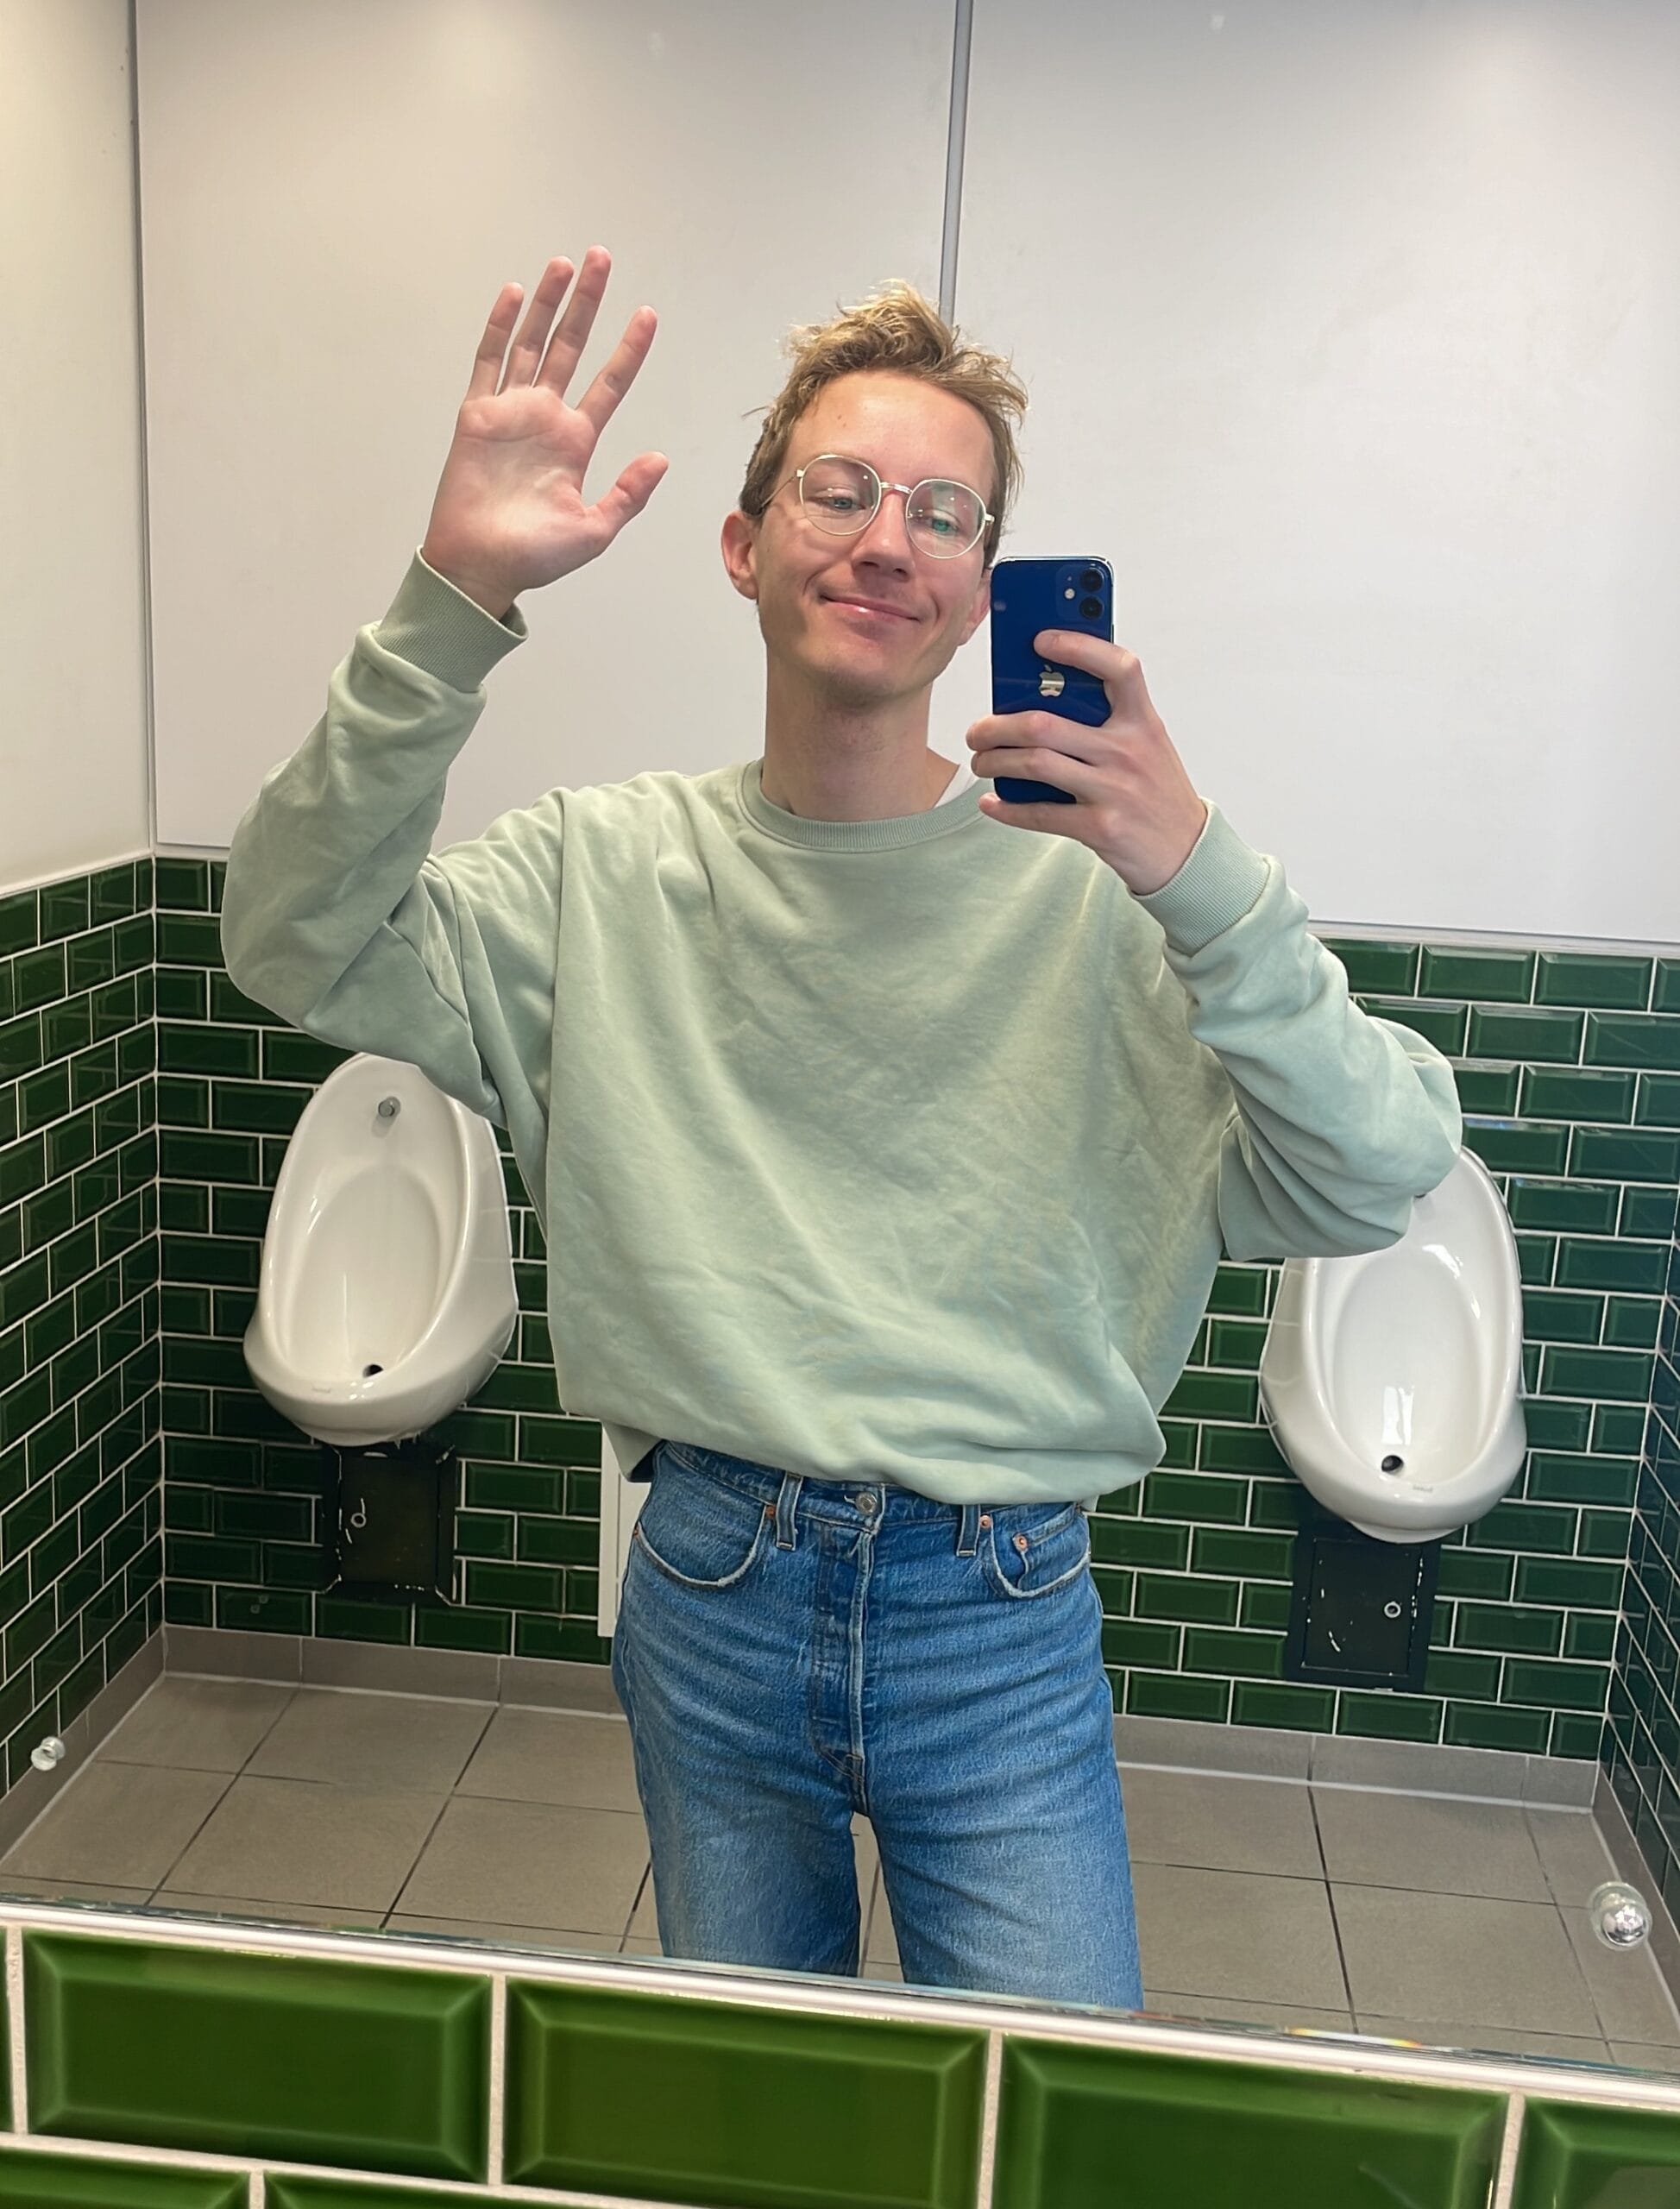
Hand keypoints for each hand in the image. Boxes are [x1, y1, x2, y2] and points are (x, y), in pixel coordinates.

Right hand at [419, 248, 667, 614]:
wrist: (480, 567)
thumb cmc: (534, 557)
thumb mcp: (595, 530)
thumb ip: (628, 494)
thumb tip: (660, 458)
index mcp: (575, 442)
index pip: (609, 383)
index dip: (628, 349)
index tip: (648, 314)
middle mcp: (544, 418)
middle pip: (570, 347)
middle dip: (587, 304)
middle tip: (602, 258)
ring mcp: (510, 412)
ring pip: (531, 343)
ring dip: (548, 303)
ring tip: (565, 264)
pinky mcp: (477, 415)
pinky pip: (488, 362)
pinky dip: (499, 327)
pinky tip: (514, 294)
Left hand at [966, 630, 1208, 894]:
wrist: (1187, 850)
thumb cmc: (1157, 791)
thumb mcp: (1147, 745)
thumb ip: (1109, 720)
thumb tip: (1041, 698)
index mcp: (1143, 722)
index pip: (1119, 668)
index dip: (1079, 647)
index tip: (1040, 639)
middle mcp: (1128, 751)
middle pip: (1046, 724)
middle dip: (998, 726)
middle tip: (979, 731)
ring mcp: (1114, 790)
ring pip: (1035, 764)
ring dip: (995, 762)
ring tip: (981, 762)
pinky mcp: (1100, 827)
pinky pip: (1040, 813)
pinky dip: (1007, 808)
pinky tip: (992, 802)